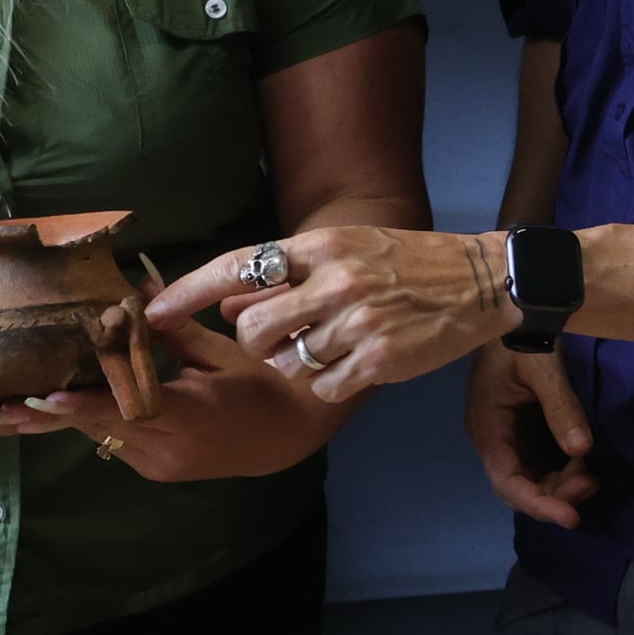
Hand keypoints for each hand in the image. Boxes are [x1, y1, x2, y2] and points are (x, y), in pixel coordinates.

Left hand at [22, 312, 343, 481]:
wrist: (291, 434)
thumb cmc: (263, 383)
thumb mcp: (220, 351)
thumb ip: (173, 328)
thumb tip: (136, 288)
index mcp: (191, 418)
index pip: (127, 410)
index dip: (83, 402)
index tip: (44, 393)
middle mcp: (169, 450)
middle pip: (98, 428)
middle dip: (47, 412)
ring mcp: (160, 464)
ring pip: (99, 436)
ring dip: (59, 417)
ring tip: (5, 403)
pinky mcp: (156, 468)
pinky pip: (112, 441)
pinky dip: (85, 420)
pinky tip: (50, 403)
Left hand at [147, 227, 516, 403]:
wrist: (480, 281)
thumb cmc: (405, 265)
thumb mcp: (344, 252)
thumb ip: (287, 278)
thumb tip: (229, 304)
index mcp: (320, 247)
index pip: (238, 266)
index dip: (189, 291)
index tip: (153, 310)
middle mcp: (335, 282)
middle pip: (252, 330)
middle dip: (255, 344)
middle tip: (283, 339)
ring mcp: (358, 323)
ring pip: (288, 362)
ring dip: (299, 363)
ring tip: (333, 345)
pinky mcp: (380, 361)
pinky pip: (325, 386)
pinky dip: (332, 383)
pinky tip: (357, 364)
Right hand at [466, 341, 598, 527]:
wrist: (520, 307)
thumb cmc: (523, 333)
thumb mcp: (542, 367)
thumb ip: (561, 408)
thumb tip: (582, 451)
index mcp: (488, 428)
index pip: (508, 482)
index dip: (538, 504)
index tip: (571, 516)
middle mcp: (496, 439)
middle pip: (522, 485)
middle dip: (556, 494)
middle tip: (592, 485)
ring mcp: (512, 436)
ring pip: (536, 477)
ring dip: (564, 484)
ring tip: (594, 476)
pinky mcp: (529, 430)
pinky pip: (546, 461)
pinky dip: (567, 469)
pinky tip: (588, 465)